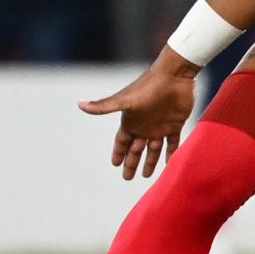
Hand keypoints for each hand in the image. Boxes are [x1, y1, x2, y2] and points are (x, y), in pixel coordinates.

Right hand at [78, 47, 200, 179]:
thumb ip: (104, 106)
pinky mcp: (175, 124)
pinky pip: (173, 143)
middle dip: (131, 162)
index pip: (122, 141)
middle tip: (127, 178)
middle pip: (136, 149)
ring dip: (150, 161)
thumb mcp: (125, 100)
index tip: (114, 164)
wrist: (174, 75)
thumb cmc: (148, 87)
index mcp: (131, 121)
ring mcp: (160, 125)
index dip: (118, 152)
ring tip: (146, 176)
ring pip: (153, 149)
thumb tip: (80, 105)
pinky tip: (170, 165)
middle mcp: (144, 125)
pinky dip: (171, 154)